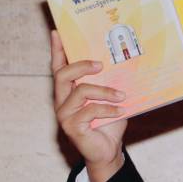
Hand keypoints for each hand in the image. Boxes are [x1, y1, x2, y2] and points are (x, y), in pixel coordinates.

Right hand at [51, 30, 127, 181]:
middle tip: (101, 64)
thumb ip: (110, 80)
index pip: (59, 66)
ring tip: (123, 95)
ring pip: (81, 91)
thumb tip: (125, 59)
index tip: (58, 33)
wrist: (109, 148)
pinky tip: (121, 110)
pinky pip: (91, 111)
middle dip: (83, 65)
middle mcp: (62, 100)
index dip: (57, 50)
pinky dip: (109, 109)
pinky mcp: (72, 127)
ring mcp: (65, 114)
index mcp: (69, 89)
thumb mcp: (111, 95)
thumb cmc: (110, 119)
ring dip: (105, 91)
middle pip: (63, 74)